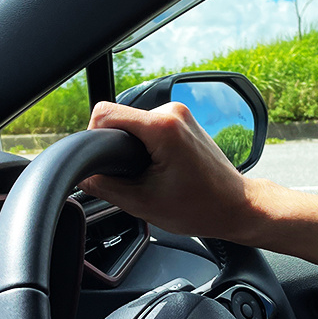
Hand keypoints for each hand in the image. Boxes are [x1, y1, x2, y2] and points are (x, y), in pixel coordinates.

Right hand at [78, 101, 261, 240]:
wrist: (236, 206)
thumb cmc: (200, 207)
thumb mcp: (142, 203)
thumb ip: (104, 186)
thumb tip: (81, 175)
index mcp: (163, 126)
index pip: (104, 113)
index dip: (94, 139)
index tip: (105, 165)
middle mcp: (172, 111)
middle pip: (118, 118)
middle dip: (116, 148)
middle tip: (133, 178)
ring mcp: (179, 113)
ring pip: (133, 123)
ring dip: (132, 148)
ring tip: (150, 175)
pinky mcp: (182, 120)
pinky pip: (148, 126)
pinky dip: (145, 146)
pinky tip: (159, 168)